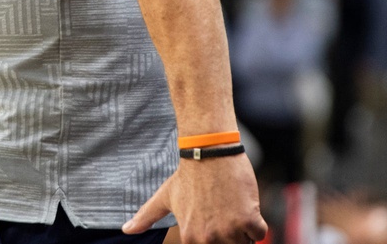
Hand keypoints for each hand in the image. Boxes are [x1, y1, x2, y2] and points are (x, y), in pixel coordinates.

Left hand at [122, 155, 265, 243]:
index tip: (211, 216)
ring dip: (242, 226)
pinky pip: (259, 234)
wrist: (209, 153)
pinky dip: (256, 221)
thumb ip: (146, 217)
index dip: (213, 232)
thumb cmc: (188, 175)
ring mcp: (229, 230)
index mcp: (190, 237)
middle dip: (228, 232)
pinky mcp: (249, 220)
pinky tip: (242, 203)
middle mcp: (209, 238)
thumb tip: (127, 230)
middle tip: (221, 209)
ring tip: (230, 205)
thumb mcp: (164, 197)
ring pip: (244, 242)